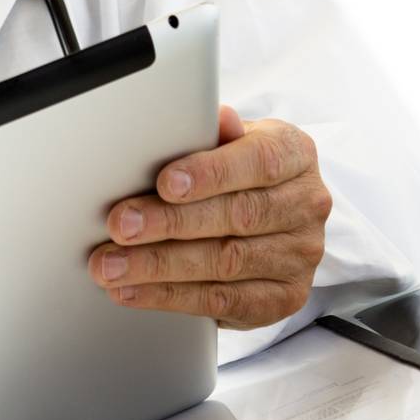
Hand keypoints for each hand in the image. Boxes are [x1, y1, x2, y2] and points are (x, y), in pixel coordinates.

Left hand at [88, 106, 331, 330]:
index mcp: (295, 154)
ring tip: (113, 265)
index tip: (164, 182)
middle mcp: (306, 204)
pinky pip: (225, 302)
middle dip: (170, 223)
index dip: (210, 173)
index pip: (258, 161)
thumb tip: (216, 117)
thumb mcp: (231, 139)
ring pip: (226, 264)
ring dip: (160, 266)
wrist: (274, 212)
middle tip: (120, 226)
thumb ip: (216, 133)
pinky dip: (172, 297)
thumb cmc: (238, 167)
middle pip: (237, 216)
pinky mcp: (286, 297)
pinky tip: (134, 290)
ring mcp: (300, 255)